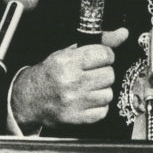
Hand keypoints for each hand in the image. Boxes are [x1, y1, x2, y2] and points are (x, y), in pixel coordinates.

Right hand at [10, 27, 128, 128]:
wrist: (28, 99)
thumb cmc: (50, 73)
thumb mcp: (69, 52)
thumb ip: (99, 42)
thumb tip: (124, 33)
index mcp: (67, 62)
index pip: (105, 54)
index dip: (105, 56)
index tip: (99, 59)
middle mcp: (71, 81)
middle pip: (109, 74)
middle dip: (103, 73)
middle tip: (91, 74)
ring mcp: (74, 102)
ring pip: (108, 93)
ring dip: (101, 90)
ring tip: (88, 88)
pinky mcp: (76, 118)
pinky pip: (103, 111)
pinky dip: (98, 106)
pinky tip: (87, 100)